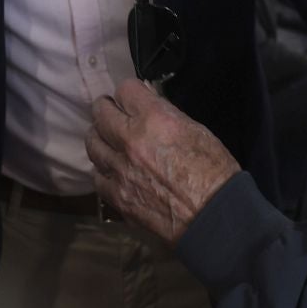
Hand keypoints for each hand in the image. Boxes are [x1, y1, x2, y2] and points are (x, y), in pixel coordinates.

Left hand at [86, 79, 240, 243]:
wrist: (212, 217)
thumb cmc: (214, 171)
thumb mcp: (196, 130)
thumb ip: (167, 114)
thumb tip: (148, 104)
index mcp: (154, 119)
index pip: (124, 89)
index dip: (130, 92)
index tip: (133, 98)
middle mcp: (130, 140)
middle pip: (100, 112)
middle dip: (108, 108)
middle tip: (115, 113)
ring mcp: (119, 169)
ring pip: (92, 143)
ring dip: (101, 137)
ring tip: (109, 139)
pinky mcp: (116, 196)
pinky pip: (97, 176)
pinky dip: (104, 169)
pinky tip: (113, 170)